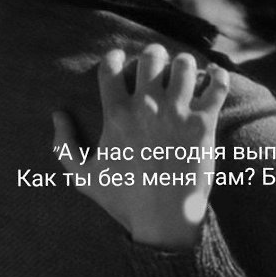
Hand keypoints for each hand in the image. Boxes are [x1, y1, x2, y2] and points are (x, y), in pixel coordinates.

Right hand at [53, 44, 228, 248]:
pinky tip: (213, 74)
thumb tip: (57, 114)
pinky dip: (218, 75)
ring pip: (184, 66)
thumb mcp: (83, 176)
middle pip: (151, 59)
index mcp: (116, 113)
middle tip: (155, 62)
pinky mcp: (204, 124)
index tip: (119, 59)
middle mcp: (147, 106)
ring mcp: (178, 113)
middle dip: (152, 56)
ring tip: (182, 71)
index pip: (111, 66)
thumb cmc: (124, 199)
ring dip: (182, 64)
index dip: (114, 57)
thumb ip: (63, 144)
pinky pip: (217, 86)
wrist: (164, 220)